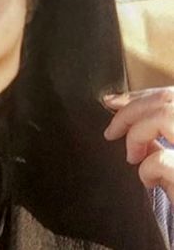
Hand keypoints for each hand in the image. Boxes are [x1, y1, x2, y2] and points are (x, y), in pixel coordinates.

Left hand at [104, 87, 173, 201]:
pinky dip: (147, 169)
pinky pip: (162, 160)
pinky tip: (150, 182)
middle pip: (167, 100)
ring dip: (137, 135)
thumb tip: (113, 101)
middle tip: (110, 132)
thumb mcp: (169, 153)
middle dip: (130, 111)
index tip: (112, 102)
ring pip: (164, 117)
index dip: (141, 95)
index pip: (171, 95)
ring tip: (133, 157)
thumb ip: (153, 129)